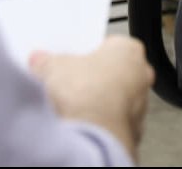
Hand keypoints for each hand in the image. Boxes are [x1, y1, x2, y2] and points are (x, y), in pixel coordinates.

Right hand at [29, 37, 151, 160]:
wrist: (91, 136)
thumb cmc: (86, 94)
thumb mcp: (54, 67)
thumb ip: (47, 61)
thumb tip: (40, 61)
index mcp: (129, 50)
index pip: (107, 45)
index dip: (85, 53)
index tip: (68, 59)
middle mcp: (141, 76)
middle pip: (111, 72)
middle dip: (89, 78)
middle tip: (64, 81)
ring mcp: (139, 106)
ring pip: (113, 99)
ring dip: (95, 103)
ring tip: (68, 106)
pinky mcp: (132, 130)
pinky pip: (111, 121)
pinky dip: (98, 123)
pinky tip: (79, 124)